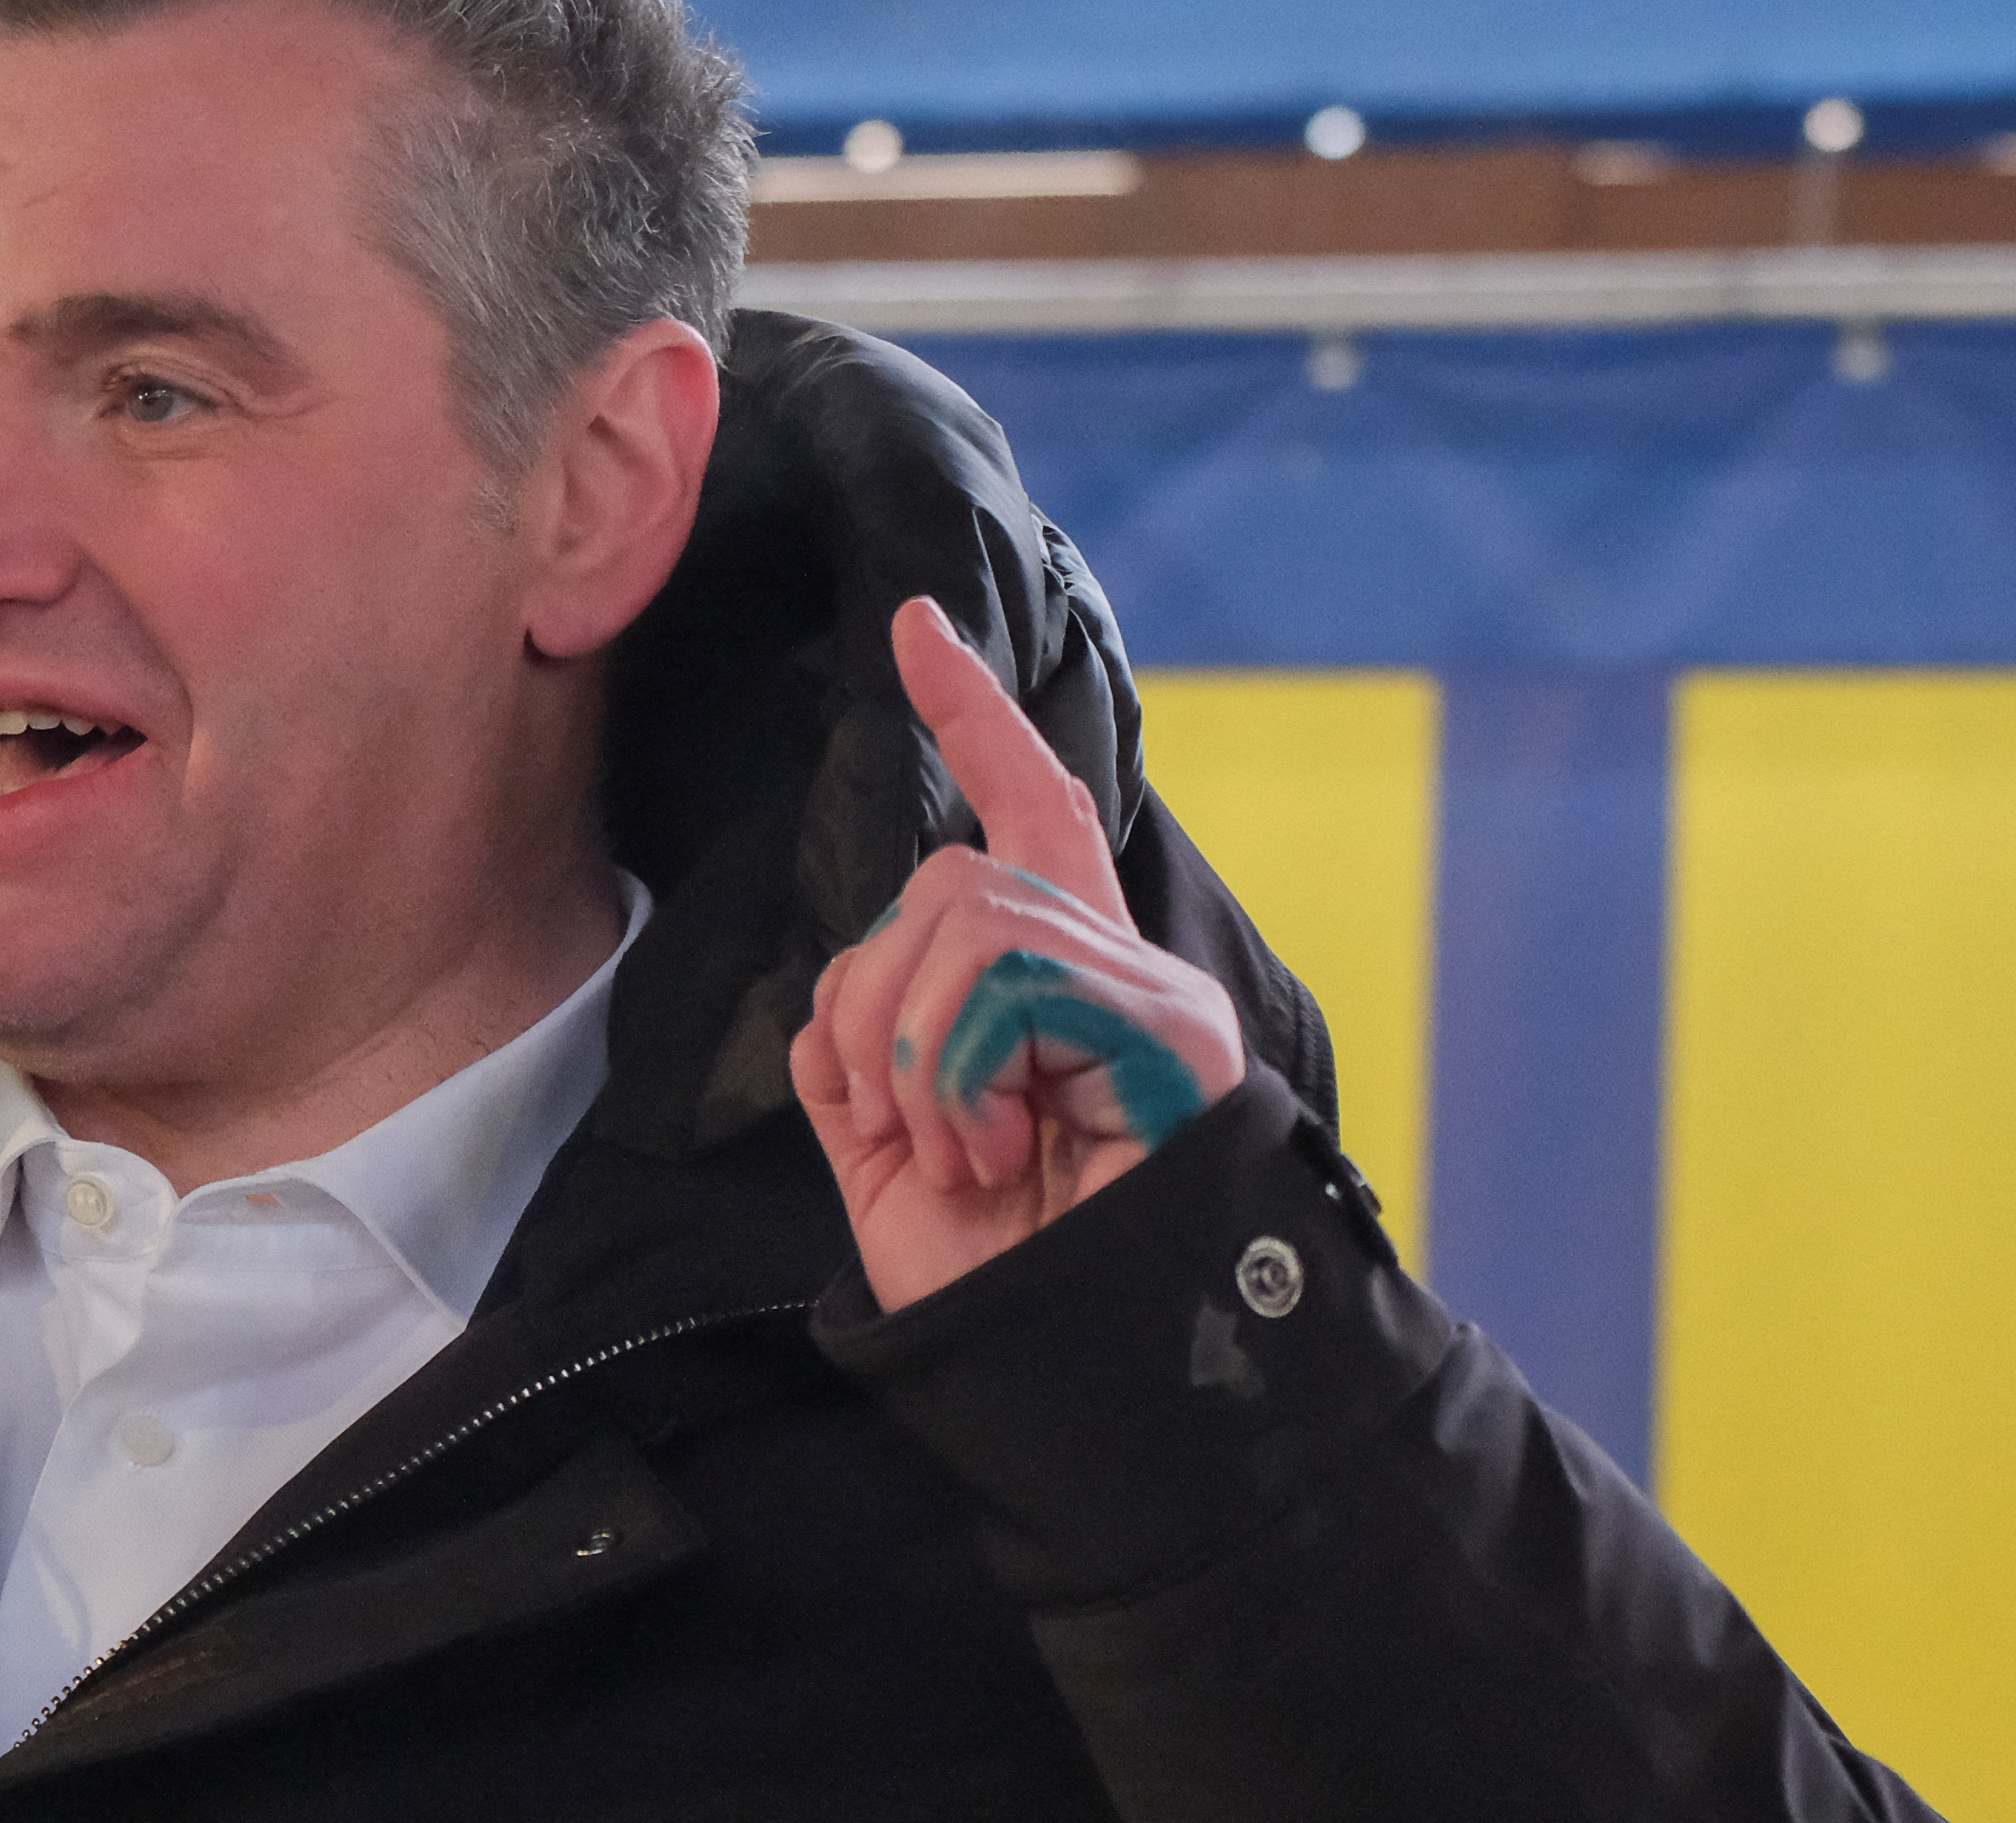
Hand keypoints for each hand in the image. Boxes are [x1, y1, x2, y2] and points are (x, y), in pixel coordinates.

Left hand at [789, 596, 1243, 1310]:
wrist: (1086, 1386)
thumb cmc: (1003, 1282)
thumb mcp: (895, 1152)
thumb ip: (866, 1047)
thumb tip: (842, 977)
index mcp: (1054, 984)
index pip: (1020, 814)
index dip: (972, 717)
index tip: (917, 629)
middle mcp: (1118, 967)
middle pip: (950, 881)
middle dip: (885, 1005)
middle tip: (930, 1136)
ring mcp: (1155, 996)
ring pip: (966, 918)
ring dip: (920, 1054)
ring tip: (970, 1157)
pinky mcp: (1173, 1029)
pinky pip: (1005, 978)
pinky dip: (959, 1074)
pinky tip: (998, 1158)